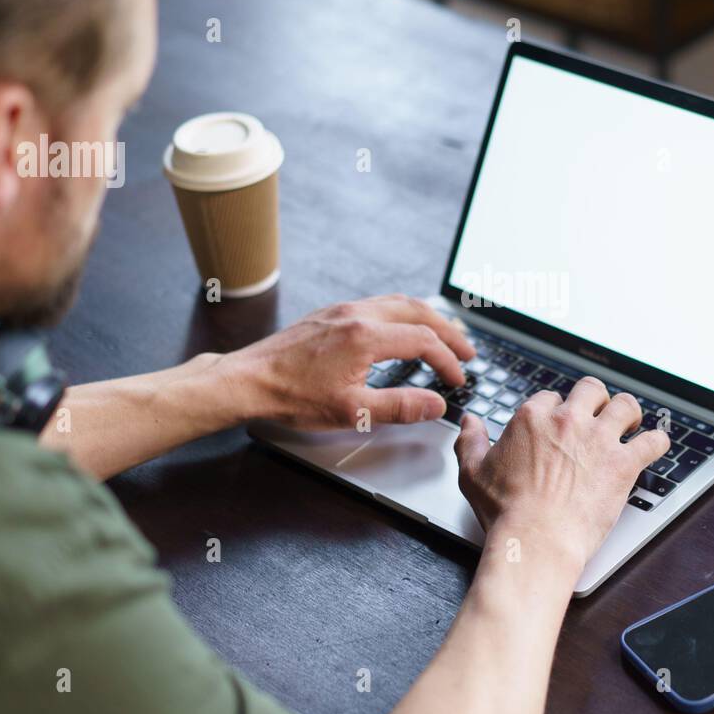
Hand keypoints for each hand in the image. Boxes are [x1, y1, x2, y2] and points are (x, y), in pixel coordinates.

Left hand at [220, 294, 474, 429]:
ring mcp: (343, 310)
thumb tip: (436, 404)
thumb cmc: (292, 396)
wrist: (247, 380)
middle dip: (448, 332)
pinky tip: (402, 328)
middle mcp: (357, 314)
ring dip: (427, 318)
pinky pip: (378, 303)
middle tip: (466, 352)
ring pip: (398, 302)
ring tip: (443, 336)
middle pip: (418, 312)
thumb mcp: (352, 411)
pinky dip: (403, 314)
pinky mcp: (330, 313)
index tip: (457, 380)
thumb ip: (400, 406)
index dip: (447, 361)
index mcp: (366, 336)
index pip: (424, 341)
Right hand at [453, 377, 669, 575]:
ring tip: (630, 423)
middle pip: (591, 390)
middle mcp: (568, 421)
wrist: (535, 539)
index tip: (558, 425)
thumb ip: (470, 441)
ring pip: (626, 405)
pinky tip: (654, 445)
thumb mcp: (472, 473)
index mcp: (532, 418)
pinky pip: (652, 441)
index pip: (550, 398)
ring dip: (629, 413)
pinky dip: (657, 442)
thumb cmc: (505, 511)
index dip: (556, 411)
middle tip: (598, 415)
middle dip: (596, 400)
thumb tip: (470, 422)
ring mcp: (599, 440)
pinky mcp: (623, 463)